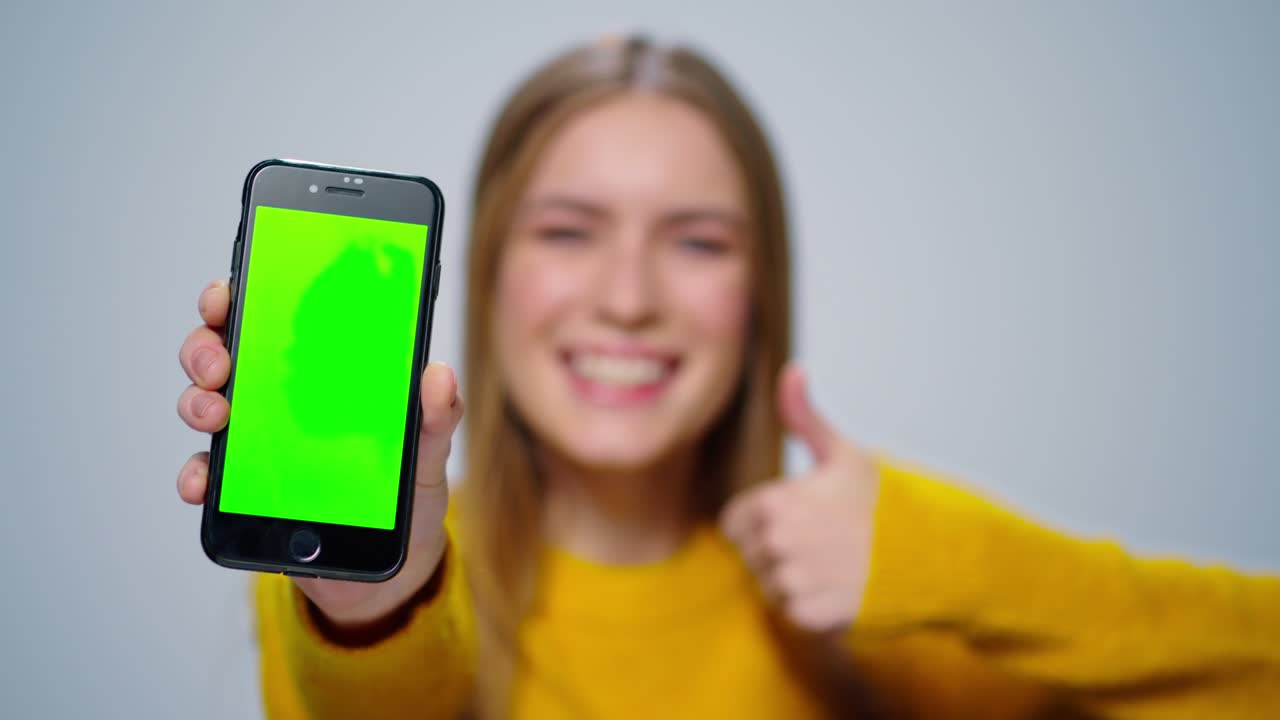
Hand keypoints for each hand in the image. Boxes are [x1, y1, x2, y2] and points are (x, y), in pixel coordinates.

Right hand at [176, 278, 463, 631]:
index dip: (241, 297)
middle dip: (206, 347)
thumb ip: (437, 417)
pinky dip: (196, 476)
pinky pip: (207, 477)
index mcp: (322, 374)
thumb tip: (438, 375)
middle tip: (220, 363)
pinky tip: (203, 481)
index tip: (231, 292)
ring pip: (204, 405)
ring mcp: (255, 446)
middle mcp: (278, 401)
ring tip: (216, 413)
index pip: (272, 318)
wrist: (392, 571)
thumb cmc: (408, 496)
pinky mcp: (244, 494)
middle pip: (222, 353)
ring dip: (196, 402)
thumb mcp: (430, 453)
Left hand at [720, 363, 878, 633]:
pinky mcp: (810, 615)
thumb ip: (805, 416)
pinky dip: (809, 608)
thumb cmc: (881, 503)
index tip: (797, 519)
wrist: (926, 553)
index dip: (761, 522)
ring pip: (768, 587)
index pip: (734, 523)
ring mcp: (794, 581)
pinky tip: (836, 590)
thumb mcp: (842, 454)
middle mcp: (778, 543)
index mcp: (775, 503)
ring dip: (792, 581)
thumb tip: (792, 369)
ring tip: (829, 566)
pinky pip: (790, 612)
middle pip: (750, 556)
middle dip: (775, 552)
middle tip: (819, 544)